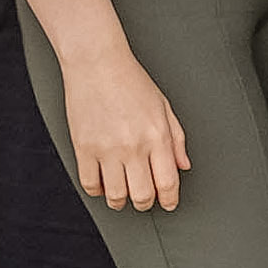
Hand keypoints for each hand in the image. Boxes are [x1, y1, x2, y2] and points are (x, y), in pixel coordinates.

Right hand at [60, 45, 191, 212]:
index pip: (168, 182)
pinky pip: (90, 184)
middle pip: (142, 195)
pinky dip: (97, 190)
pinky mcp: (83, 148)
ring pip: (115, 195)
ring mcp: (107, 149)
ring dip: (120, 201)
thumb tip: (184, 165)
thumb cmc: (132, 82)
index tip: (168, 203)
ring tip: (122, 195)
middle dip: (146, 203)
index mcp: (157, 136)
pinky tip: (103, 183)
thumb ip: (177, 139)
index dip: (169, 199)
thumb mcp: (164, 107)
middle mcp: (133, 147)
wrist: (98, 64)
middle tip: (145, 200)